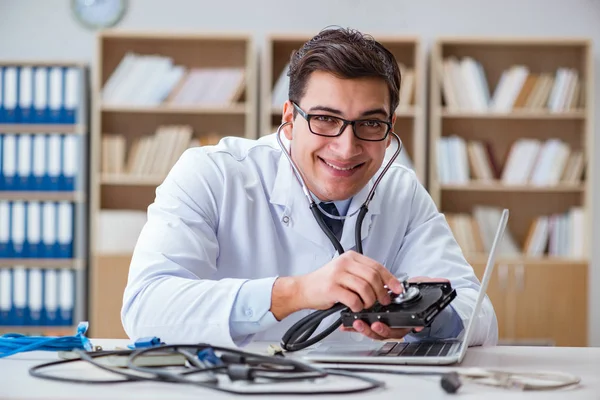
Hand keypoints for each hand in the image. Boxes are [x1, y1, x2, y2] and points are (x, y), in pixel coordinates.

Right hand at [270, 251, 402, 320]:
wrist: (303, 289)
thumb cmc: (324, 283)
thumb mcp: (344, 272)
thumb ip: (362, 275)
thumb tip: (385, 284)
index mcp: (350, 257)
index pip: (377, 266)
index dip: (390, 279)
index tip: (397, 289)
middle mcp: (344, 263)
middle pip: (373, 277)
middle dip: (382, 292)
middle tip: (383, 301)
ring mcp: (337, 275)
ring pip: (365, 288)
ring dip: (370, 301)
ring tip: (366, 305)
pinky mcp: (332, 288)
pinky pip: (353, 299)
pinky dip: (358, 306)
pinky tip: (355, 307)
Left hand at [339, 276, 449, 339]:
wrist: (410, 294)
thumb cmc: (415, 294)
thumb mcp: (423, 288)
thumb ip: (433, 285)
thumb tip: (444, 282)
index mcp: (406, 322)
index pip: (396, 331)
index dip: (386, 329)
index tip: (378, 325)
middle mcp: (394, 326)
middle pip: (381, 334)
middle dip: (370, 330)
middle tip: (362, 324)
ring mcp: (383, 324)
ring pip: (371, 331)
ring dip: (361, 327)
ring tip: (353, 322)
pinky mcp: (372, 320)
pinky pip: (364, 326)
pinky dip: (353, 325)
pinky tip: (345, 323)